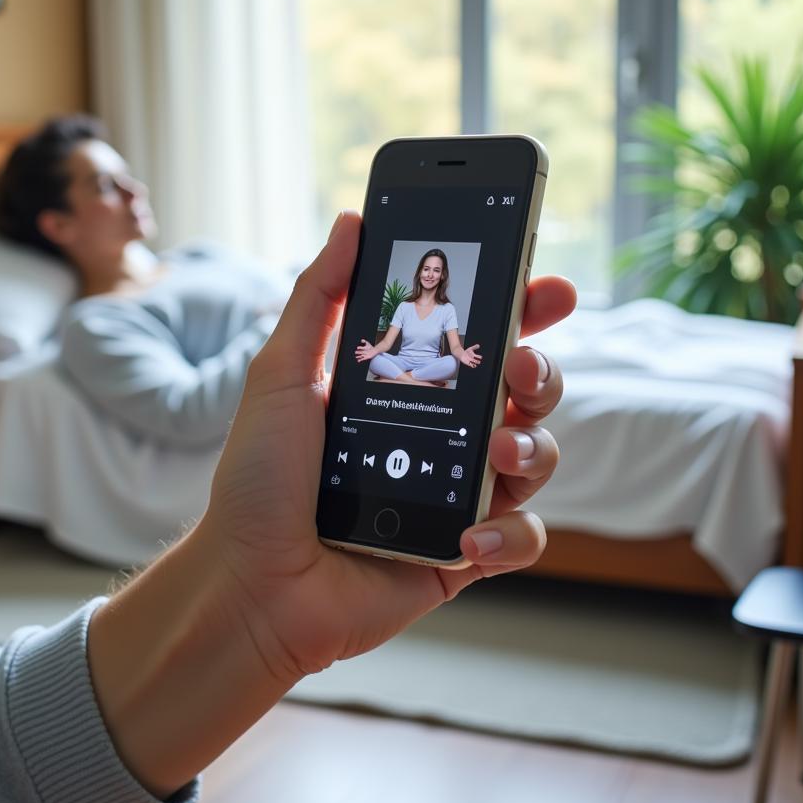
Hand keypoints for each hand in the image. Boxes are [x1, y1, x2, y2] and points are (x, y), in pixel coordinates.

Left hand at [205, 210, 574, 682]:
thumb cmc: (260, 478)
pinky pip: (522, 535)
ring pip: (537, 455)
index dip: (520, 309)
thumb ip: (320, 297)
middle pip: (523, 389)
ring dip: (534, 446)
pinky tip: (469, 537)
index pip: (475, 337)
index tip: (548, 287)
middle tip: (520, 365)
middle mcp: (440, 431)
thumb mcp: (282, 374)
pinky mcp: (465, 551)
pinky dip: (510, 534)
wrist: (253, 582)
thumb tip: (350, 221)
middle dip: (540, 369)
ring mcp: (456, 491)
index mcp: (404, 386)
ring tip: (498, 452)